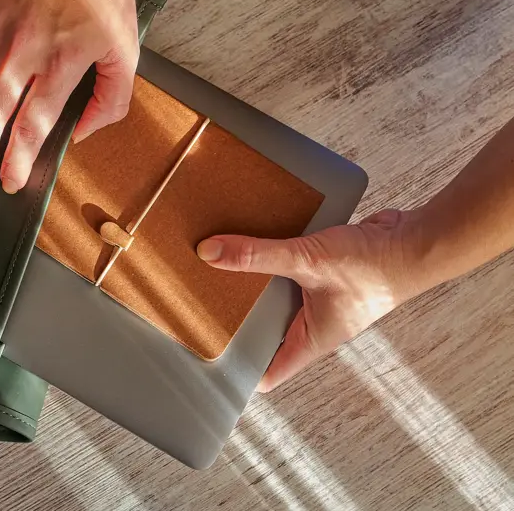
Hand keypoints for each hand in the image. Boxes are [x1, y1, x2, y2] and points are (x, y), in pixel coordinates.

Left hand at [196, 209, 425, 391]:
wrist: (417, 242)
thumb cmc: (374, 267)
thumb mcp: (308, 261)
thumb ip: (258, 256)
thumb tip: (210, 253)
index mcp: (312, 340)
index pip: (269, 372)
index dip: (240, 374)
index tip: (208, 365)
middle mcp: (316, 325)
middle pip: (268, 333)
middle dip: (239, 323)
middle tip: (199, 312)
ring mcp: (322, 301)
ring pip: (279, 300)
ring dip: (254, 288)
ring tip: (215, 276)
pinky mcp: (326, 275)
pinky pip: (292, 274)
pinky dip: (273, 264)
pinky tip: (250, 247)